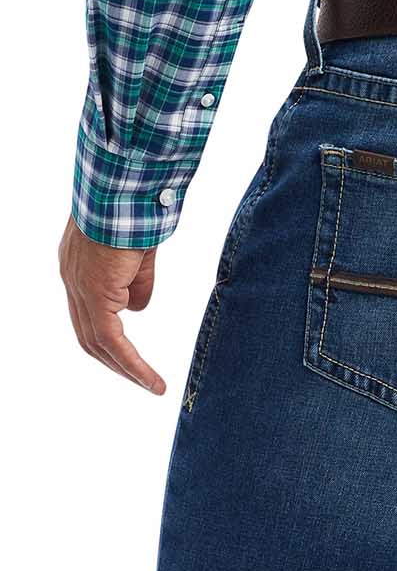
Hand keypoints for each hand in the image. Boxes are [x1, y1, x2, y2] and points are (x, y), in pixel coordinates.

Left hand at [58, 214, 166, 393]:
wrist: (124, 188)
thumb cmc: (136, 206)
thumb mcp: (139, 248)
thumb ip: (137, 280)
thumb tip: (137, 309)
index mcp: (79, 266)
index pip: (89, 311)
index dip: (108, 334)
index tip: (128, 350)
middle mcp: (72, 280)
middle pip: (87, 334)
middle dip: (114, 359)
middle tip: (138, 377)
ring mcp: (79, 287)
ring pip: (97, 341)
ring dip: (124, 366)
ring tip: (149, 383)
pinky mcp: (94, 292)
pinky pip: (110, 338)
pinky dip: (130, 362)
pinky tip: (148, 377)